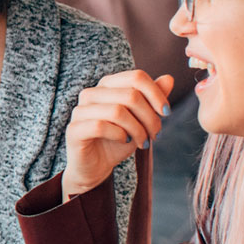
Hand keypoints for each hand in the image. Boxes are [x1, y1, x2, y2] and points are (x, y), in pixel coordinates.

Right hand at [63, 70, 173, 201]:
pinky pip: (100, 126)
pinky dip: (119, 135)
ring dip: (137, 129)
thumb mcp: (141, 119)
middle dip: (150, 117)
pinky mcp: (74, 129)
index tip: (166, 113)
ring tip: (143, 142)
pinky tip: (124, 141)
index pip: (136, 77)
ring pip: (117, 111)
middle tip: (156, 134)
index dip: (156, 94)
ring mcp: (80, 111)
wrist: (96, 166)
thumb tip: (169, 79)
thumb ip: (152, 99)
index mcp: (108, 85)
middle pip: (130, 95)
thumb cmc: (118, 140)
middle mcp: (91, 93)